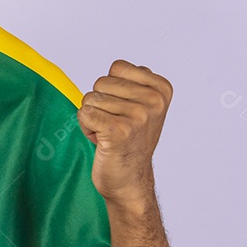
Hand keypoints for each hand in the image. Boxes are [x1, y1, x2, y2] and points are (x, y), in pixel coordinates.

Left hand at [77, 59, 171, 205]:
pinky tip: (103, 141)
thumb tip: (118, 67)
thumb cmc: (129, 139)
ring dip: (93, 117)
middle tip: (115, 124)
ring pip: (90, 98)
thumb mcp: (140, 105)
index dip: (112, 88)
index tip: (124, 110)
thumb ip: (132, 82)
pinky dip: (86, 128)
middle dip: (100, 103)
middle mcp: (154, 101)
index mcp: (161, 89)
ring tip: (110, 134)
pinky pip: (84, 113)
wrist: (129, 179)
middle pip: (101, 82)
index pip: (117, 67)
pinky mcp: (119, 130)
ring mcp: (138, 116)